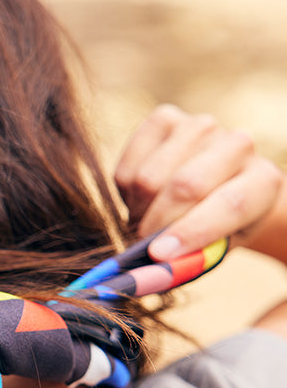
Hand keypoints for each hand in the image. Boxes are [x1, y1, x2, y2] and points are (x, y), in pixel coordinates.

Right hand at [113, 104, 282, 259]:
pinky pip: (128, 165)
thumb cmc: (212, 228)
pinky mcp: (165, 119)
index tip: (158, 254)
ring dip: (138, 208)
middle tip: (142, 244)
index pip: (231, 204)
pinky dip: (124, 191)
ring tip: (145, 219)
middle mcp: (238, 145)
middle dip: (156, 222)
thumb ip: (186, 261)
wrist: (209, 190)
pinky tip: (139, 197)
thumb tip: (144, 268)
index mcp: (264, 181)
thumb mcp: (211, 251)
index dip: (192, 231)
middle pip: (186, 185)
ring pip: (150, 177)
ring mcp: (200, 127)